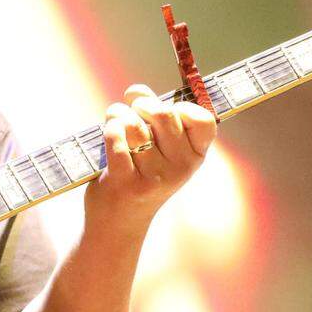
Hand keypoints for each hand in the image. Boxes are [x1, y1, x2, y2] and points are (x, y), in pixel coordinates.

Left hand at [84, 84, 216, 232]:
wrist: (119, 221)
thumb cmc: (139, 174)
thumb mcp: (160, 149)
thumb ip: (154, 116)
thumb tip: (137, 90)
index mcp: (195, 157)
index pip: (203, 119)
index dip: (179, 106)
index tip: (161, 113)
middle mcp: (181, 168)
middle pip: (162, 112)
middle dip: (140, 104)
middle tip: (131, 112)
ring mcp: (155, 176)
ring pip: (133, 123)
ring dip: (117, 114)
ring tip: (115, 123)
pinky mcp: (127, 182)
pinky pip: (115, 136)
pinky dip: (108, 129)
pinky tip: (109, 136)